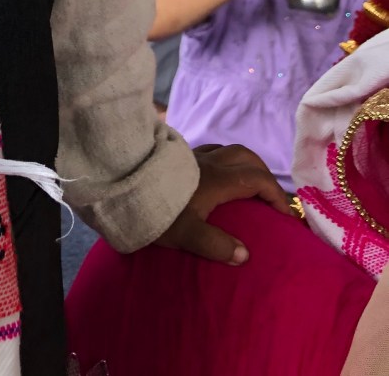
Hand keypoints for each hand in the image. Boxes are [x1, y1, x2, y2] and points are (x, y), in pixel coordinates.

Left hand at [156, 144, 295, 265]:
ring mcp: (191, 154)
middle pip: (245, 156)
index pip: (257, 180)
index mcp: (216, 179)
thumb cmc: (153, 208)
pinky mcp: (176, 154)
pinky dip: (222, 161)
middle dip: (264, 174)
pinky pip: (209, 151)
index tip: (286, 216)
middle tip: (270, 196)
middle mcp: (208, 162)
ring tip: (247, 185)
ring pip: (226, 150)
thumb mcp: (184, 234)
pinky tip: (214, 174)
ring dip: (243, 164)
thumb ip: (216, 245)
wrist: (118, 179)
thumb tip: (244, 255)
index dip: (276, 196)